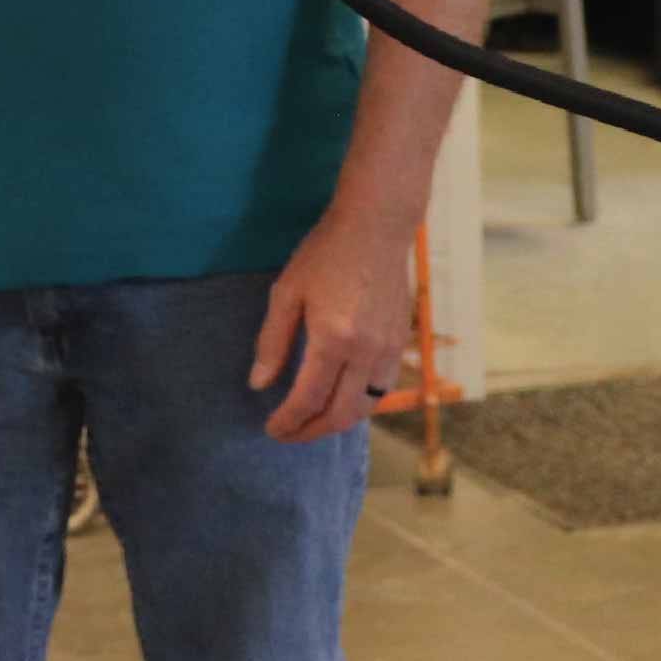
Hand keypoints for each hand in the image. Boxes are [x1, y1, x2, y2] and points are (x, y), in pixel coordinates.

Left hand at [250, 208, 414, 442]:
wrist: (376, 227)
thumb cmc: (325, 254)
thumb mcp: (287, 292)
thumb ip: (272, 342)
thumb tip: (259, 385)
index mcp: (333, 339)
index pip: (308, 399)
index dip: (288, 421)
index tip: (270, 429)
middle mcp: (366, 352)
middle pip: (339, 415)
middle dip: (310, 432)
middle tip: (288, 433)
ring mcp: (389, 350)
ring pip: (365, 409)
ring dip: (336, 422)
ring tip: (311, 421)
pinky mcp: (401, 343)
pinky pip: (383, 390)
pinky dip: (361, 405)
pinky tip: (341, 399)